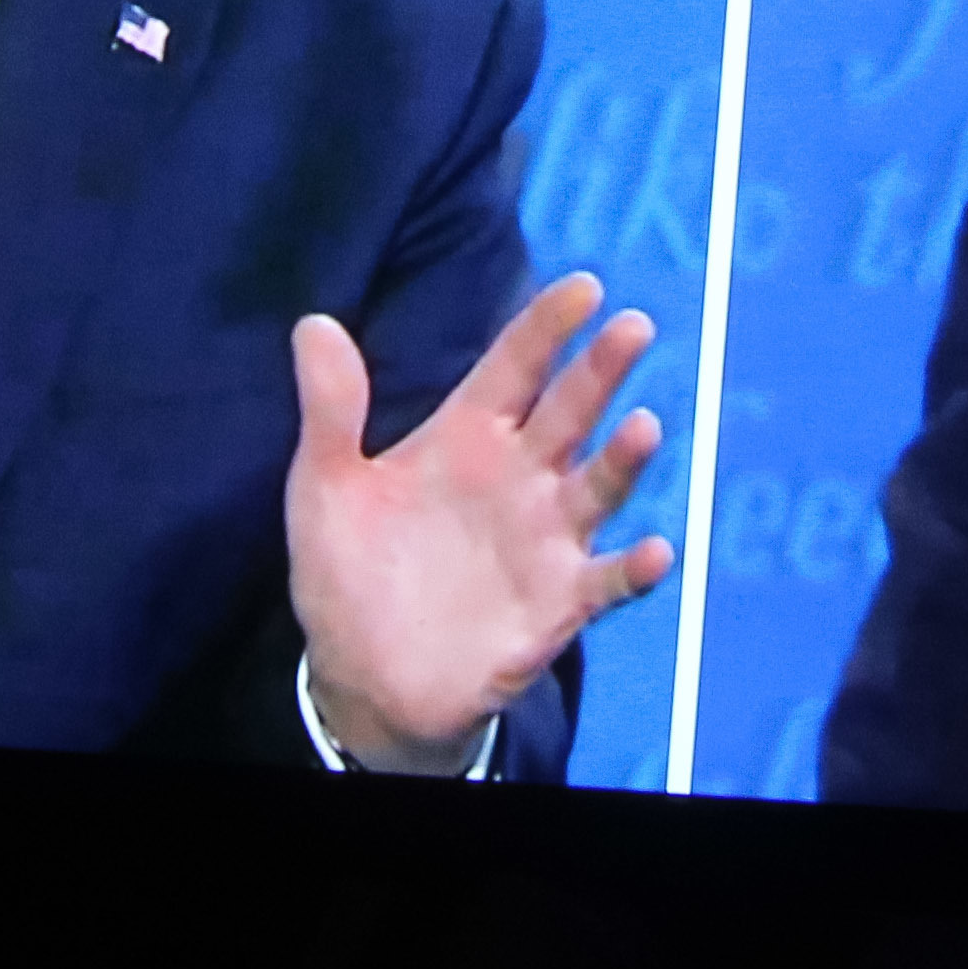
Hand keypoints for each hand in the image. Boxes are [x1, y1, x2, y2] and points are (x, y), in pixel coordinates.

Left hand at [284, 273, 674, 771]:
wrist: (363, 681)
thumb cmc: (348, 573)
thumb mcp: (324, 489)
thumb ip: (331, 410)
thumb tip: (313, 321)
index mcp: (467, 438)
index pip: (515, 366)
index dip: (547, 325)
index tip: (584, 287)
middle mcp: (519, 478)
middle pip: (570, 411)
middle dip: (601, 369)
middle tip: (634, 326)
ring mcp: (546, 539)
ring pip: (597, 486)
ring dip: (623, 459)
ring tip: (642, 426)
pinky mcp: (559, 603)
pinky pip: (606, 582)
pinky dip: (633, 569)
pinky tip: (654, 551)